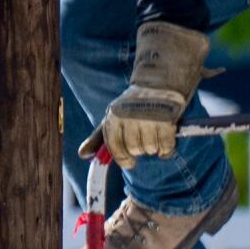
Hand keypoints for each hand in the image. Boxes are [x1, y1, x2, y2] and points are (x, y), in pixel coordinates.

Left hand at [80, 21, 209, 168]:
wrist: (157, 86)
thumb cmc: (131, 107)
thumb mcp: (111, 119)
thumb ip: (97, 138)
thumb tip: (83, 155)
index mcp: (113, 117)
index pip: (115, 147)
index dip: (122, 158)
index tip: (129, 163)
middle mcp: (129, 117)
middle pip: (134, 149)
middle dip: (140, 150)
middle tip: (143, 140)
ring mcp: (148, 118)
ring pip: (150, 149)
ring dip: (154, 148)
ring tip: (153, 136)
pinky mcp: (166, 119)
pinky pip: (166, 146)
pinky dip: (166, 150)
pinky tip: (165, 144)